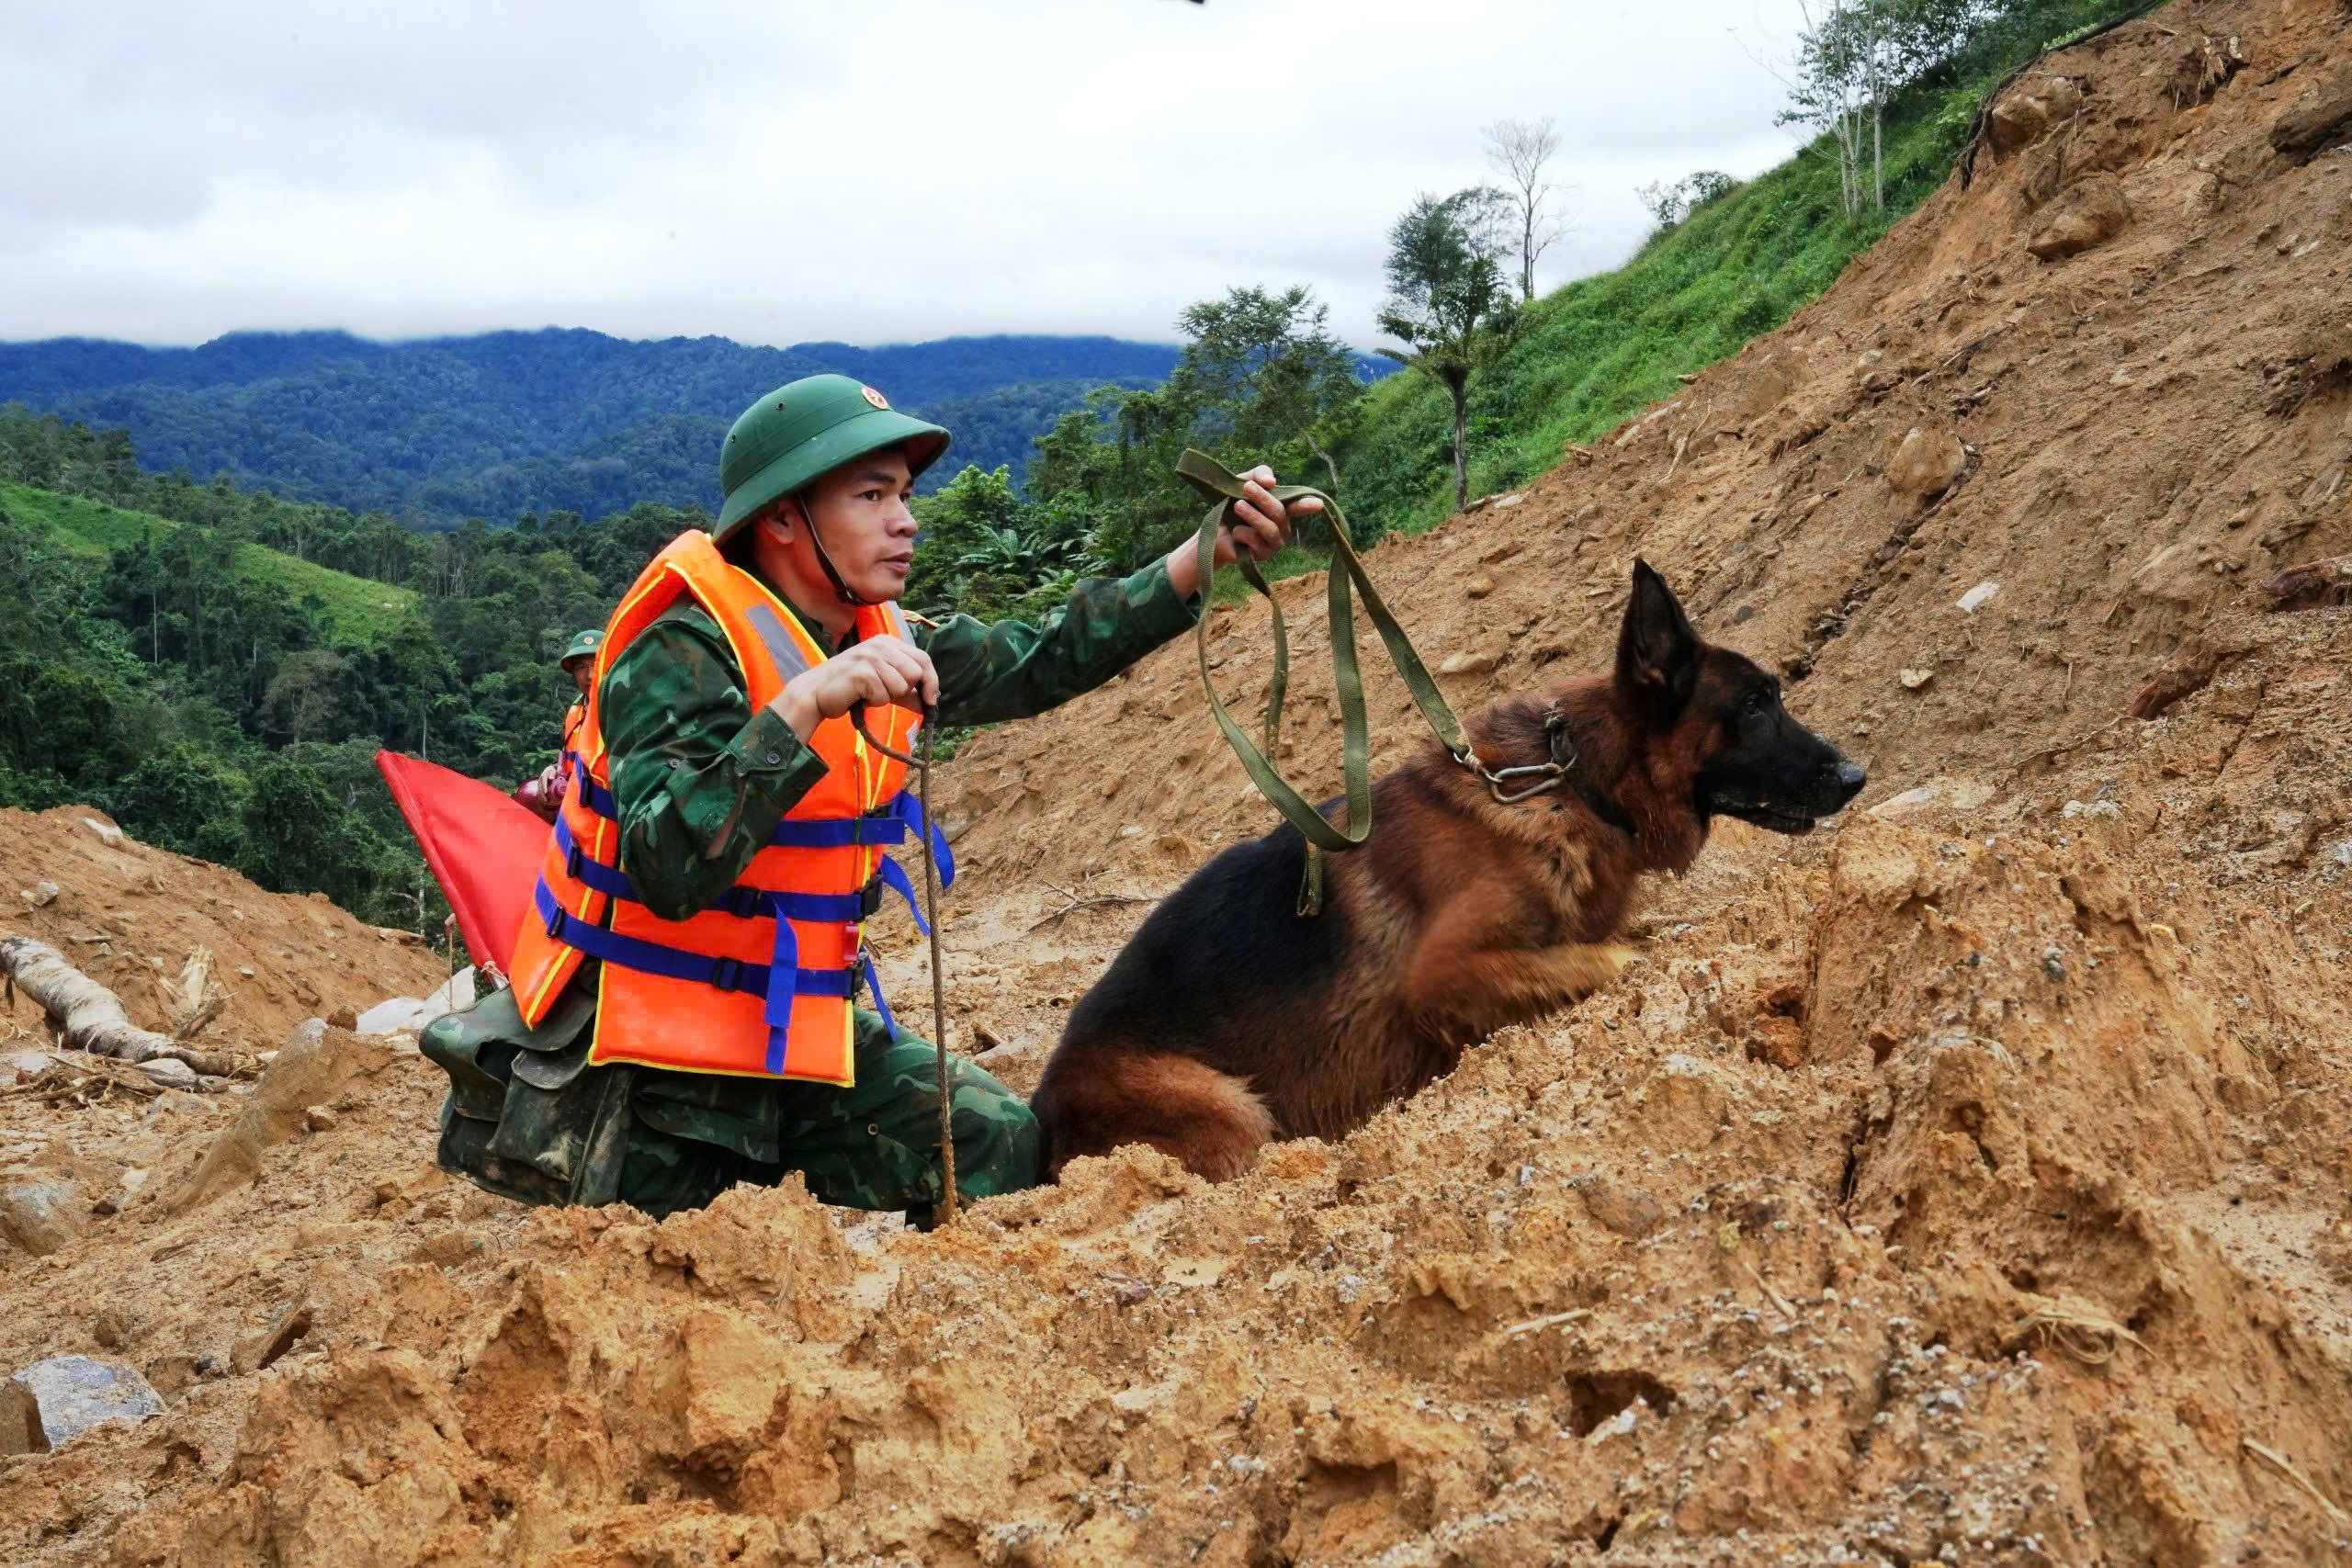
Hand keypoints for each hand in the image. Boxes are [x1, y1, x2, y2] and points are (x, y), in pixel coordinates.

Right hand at [768, 639, 939, 739]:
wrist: (816, 693)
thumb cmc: (849, 688)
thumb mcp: (882, 683)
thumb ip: (906, 690)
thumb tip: (930, 701)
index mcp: (887, 642)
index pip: (923, 658)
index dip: (931, 681)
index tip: (931, 700)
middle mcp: (880, 644)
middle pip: (915, 673)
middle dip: (903, 690)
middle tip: (881, 691)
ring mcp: (870, 657)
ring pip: (901, 686)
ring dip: (885, 697)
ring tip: (867, 691)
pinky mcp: (862, 672)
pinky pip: (884, 696)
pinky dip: (873, 702)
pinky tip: (859, 695)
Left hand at [1162, 465, 1325, 599]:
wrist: (1215, 530)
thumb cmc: (1233, 504)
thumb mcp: (1244, 482)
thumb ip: (1258, 475)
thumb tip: (1271, 481)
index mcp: (1282, 509)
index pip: (1299, 506)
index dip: (1307, 505)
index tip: (1318, 504)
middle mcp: (1282, 527)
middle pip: (1280, 513)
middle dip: (1263, 499)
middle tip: (1247, 487)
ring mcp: (1273, 544)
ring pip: (1269, 529)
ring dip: (1252, 515)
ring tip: (1237, 506)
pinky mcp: (1261, 556)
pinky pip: (1256, 543)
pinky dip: (1242, 533)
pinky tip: (1235, 531)